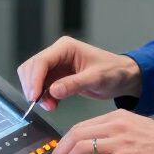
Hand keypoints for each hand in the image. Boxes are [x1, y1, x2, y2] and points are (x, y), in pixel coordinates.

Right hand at [17, 36, 141, 110]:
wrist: (121, 77)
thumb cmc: (113, 72)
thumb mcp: (96, 78)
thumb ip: (74, 84)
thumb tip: (53, 91)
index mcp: (65, 47)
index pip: (41, 61)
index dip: (35, 79)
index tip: (34, 96)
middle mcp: (57, 54)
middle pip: (32, 68)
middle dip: (34, 87)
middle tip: (45, 104)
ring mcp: (56, 65)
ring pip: (34, 78)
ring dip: (37, 94)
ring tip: (51, 106)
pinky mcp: (57, 77)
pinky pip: (41, 86)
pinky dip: (43, 97)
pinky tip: (53, 104)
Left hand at [46, 108, 153, 153]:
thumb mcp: (138, 129)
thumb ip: (119, 134)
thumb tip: (100, 149)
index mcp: (119, 117)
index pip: (83, 125)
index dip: (67, 140)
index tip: (61, 151)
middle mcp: (116, 126)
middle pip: (76, 134)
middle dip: (60, 150)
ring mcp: (119, 142)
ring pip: (80, 147)